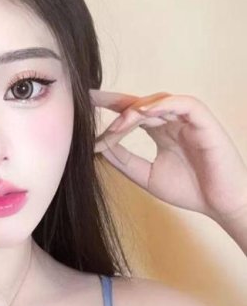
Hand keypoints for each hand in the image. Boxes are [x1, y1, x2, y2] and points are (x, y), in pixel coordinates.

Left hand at [90, 90, 246, 223]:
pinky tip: (142, 114)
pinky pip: (183, 104)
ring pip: (158, 101)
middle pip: (140, 102)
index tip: (86, 100)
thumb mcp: (146, 175)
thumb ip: (123, 160)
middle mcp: (172, 121)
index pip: (131, 111)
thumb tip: (97, 147)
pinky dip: (163, 105)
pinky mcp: (204, 121)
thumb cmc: (190, 190)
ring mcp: (188, 119)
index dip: (110, 104)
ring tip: (118, 125)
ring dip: (134, 111)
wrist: (220, 204)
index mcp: (160, 131)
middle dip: (115, 104)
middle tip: (91, 107)